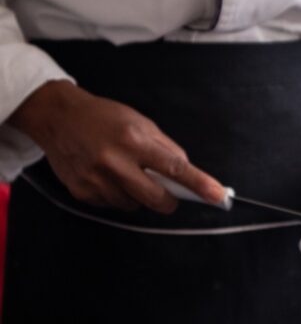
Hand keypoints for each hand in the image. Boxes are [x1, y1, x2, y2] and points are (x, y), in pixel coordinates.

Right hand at [8, 80, 225, 213]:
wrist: (58, 118)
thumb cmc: (103, 117)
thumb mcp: (140, 123)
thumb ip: (165, 148)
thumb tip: (186, 170)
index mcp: (134, 140)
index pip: (175, 168)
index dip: (199, 184)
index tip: (217, 195)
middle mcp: (114, 162)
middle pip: (157, 199)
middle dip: (170, 200)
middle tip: (168, 191)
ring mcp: (97, 181)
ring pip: (135, 205)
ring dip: (140, 195)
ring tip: (126, 171)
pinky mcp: (83, 193)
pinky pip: (114, 206)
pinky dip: (119, 196)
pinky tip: (109, 176)